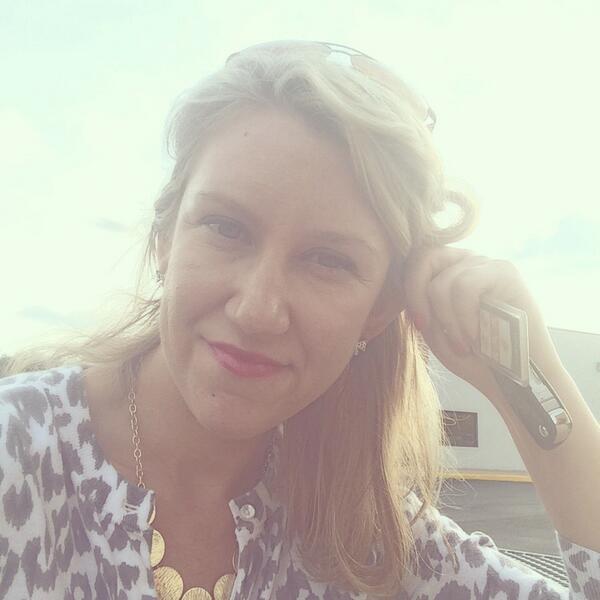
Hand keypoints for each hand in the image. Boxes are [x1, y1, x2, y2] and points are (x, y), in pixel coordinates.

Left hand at [401, 246, 562, 400]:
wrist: (514, 382)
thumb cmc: (474, 358)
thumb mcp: (435, 332)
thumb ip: (419, 306)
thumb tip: (405, 284)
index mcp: (449, 271)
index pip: (417, 260)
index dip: (410, 291)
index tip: (419, 324)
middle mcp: (468, 262)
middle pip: (425, 257)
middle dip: (417, 296)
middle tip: (427, 326)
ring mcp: (487, 265)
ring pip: (443, 282)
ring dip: (448, 321)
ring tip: (464, 345)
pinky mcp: (505, 273)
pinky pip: (466, 286)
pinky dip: (464, 317)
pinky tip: (476, 338)